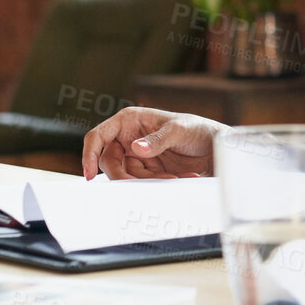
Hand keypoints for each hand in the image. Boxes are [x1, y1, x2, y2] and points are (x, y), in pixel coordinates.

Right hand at [82, 107, 223, 178]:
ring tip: (172, 177)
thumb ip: (157, 140)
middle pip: (109, 161)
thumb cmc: (198, 129)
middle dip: (123, 175)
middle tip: (143, 182)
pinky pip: (141, 181)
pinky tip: (177, 178)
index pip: (98, 136)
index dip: (89, 154)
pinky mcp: (147, 169)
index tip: (89, 173)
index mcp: (129, 120)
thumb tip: (135, 148)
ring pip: (125, 174)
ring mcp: (137, 154)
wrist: (215, 146)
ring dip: (145, 180)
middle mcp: (129, 137)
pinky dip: (155, 183)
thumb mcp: (179, 130)